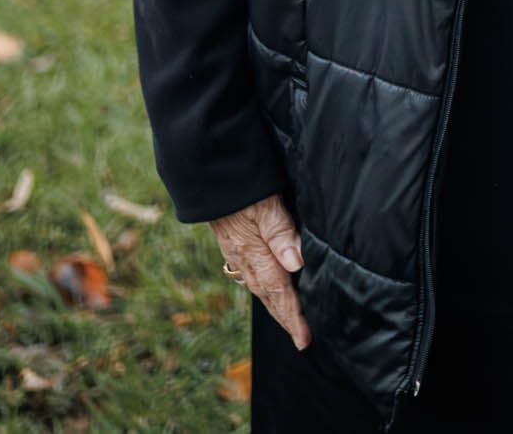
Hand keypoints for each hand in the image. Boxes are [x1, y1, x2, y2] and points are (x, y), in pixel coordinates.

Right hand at [210, 193, 310, 349]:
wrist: (208, 173)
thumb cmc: (241, 184)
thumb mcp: (265, 204)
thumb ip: (281, 231)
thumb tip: (296, 264)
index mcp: (254, 252)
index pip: (279, 291)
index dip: (293, 316)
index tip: (304, 338)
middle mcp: (243, 258)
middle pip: (268, 296)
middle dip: (285, 318)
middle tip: (301, 339)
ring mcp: (236, 252)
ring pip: (259, 287)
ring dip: (275, 306)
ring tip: (289, 321)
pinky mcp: (233, 244)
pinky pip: (251, 274)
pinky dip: (264, 288)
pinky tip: (268, 289)